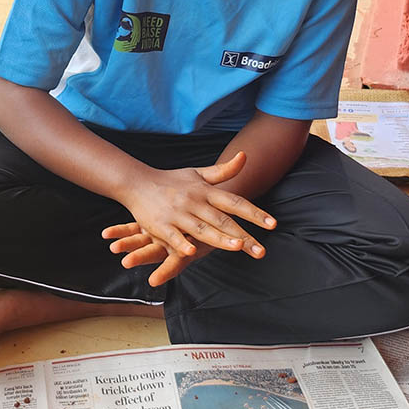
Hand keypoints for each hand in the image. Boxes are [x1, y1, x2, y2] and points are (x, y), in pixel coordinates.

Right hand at [109, 152, 275, 285]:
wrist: (136, 181)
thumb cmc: (170, 180)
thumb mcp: (197, 173)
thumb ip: (223, 171)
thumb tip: (245, 156)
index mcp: (205, 191)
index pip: (234, 202)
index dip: (254, 213)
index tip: (272, 224)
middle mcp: (193, 201)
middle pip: (222, 220)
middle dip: (243, 235)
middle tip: (260, 250)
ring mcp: (176, 213)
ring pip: (201, 229)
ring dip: (220, 238)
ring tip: (237, 247)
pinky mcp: (159, 224)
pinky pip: (172, 236)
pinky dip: (181, 243)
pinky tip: (191, 252)